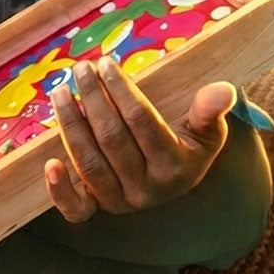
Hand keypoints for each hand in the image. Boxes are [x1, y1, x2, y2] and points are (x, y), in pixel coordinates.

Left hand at [44, 56, 234, 222]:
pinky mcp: (99, 209)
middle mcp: (146, 189)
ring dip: (71, 125)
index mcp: (174, 167)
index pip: (142, 122)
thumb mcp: (206, 130)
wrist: (175, 182)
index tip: (106, 63)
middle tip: (81, 68)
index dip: (121, 91)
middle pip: (112, 139)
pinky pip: (76, 209)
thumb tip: (223, 90)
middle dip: (93, 99)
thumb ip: (210, 110)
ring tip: (60, 91)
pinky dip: (59, 190)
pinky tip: (49, 163)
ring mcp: (120, 201)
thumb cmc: (188, 145)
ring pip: (90, 163)